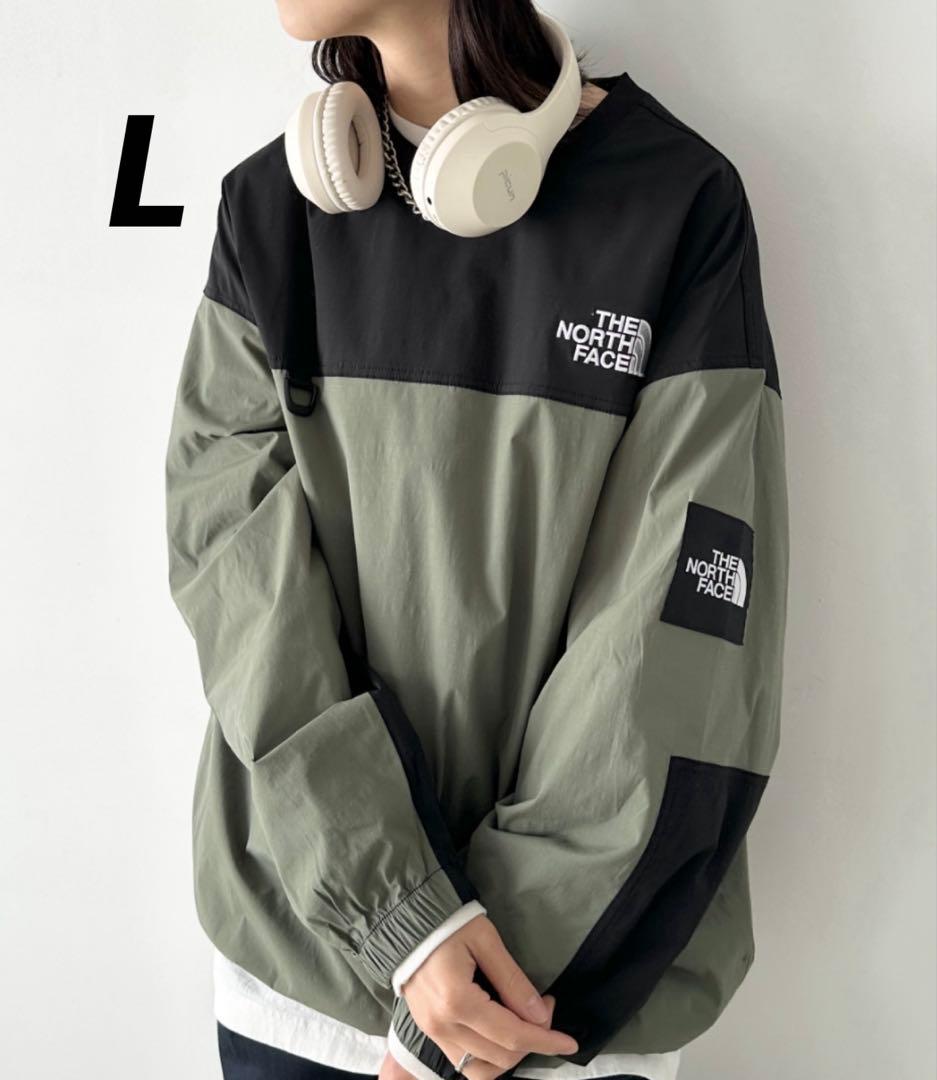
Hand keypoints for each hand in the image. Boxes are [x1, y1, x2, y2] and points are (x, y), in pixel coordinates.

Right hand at [385, 914, 577, 1079]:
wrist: (404, 920)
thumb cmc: (447, 922)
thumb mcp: (485, 941)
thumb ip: (513, 980)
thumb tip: (541, 1014)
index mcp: (458, 1001)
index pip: (512, 1035)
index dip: (545, 1040)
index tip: (569, 1041)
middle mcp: (443, 1026)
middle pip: (500, 1056)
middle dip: (532, 1040)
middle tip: (544, 1008)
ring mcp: (432, 1032)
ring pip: (480, 1070)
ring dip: (509, 1056)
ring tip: (524, 1026)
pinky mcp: (428, 1030)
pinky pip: (463, 1061)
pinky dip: (488, 1057)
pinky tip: (501, 1033)